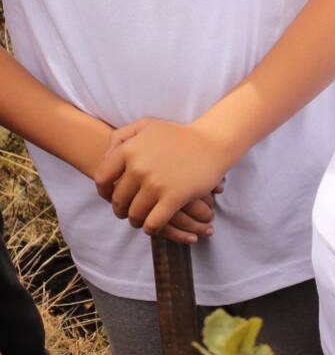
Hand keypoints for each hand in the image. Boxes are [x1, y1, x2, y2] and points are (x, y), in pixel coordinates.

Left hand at [93, 118, 231, 238]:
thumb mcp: (145, 125)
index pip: (103, 178)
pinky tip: (152, 228)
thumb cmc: (179, 134)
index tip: (110, 198)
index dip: (104, 192)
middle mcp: (138, 168)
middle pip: (119, 199)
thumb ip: (122, 137)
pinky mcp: (174, 198)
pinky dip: (151, 228)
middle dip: (121, 210)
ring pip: (136, 213)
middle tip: (127, 214)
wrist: (211, 143)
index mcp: (128, 151)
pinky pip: (155, 222)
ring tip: (140, 222)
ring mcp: (156, 184)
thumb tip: (106, 157)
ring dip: (136, 221)